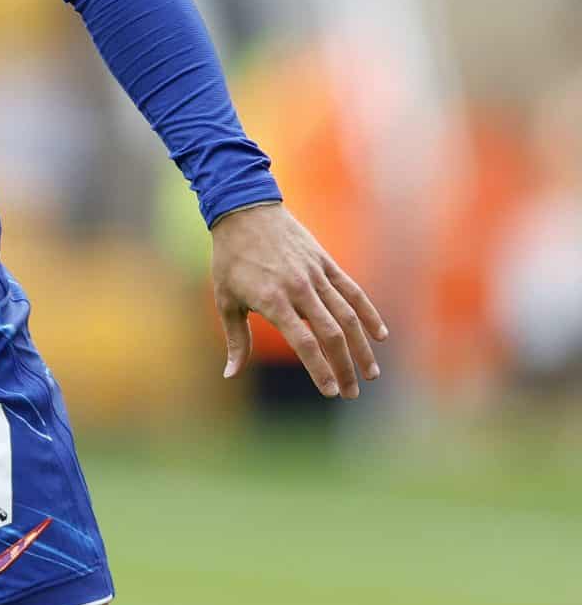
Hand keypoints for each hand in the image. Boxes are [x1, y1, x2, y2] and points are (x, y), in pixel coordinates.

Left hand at [210, 202, 388, 397]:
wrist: (244, 211)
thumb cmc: (230, 258)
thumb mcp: (225, 299)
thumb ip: (236, 339)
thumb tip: (231, 373)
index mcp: (272, 300)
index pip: (304, 343)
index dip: (319, 369)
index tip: (329, 391)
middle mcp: (298, 289)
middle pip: (331, 335)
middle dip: (344, 367)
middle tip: (351, 393)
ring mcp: (316, 274)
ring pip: (348, 316)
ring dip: (362, 347)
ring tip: (371, 373)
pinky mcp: (326, 263)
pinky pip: (352, 291)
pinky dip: (368, 313)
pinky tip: (379, 334)